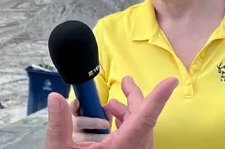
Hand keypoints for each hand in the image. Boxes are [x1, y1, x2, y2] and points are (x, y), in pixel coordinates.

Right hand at [43, 76, 177, 148]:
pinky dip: (126, 124)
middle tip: (125, 82)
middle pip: (142, 119)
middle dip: (135, 97)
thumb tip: (55, 99)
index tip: (169, 82)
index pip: (145, 119)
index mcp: (122, 148)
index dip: (158, 98)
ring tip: (111, 106)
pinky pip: (135, 137)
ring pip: (140, 128)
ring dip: (128, 112)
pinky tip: (111, 122)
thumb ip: (59, 124)